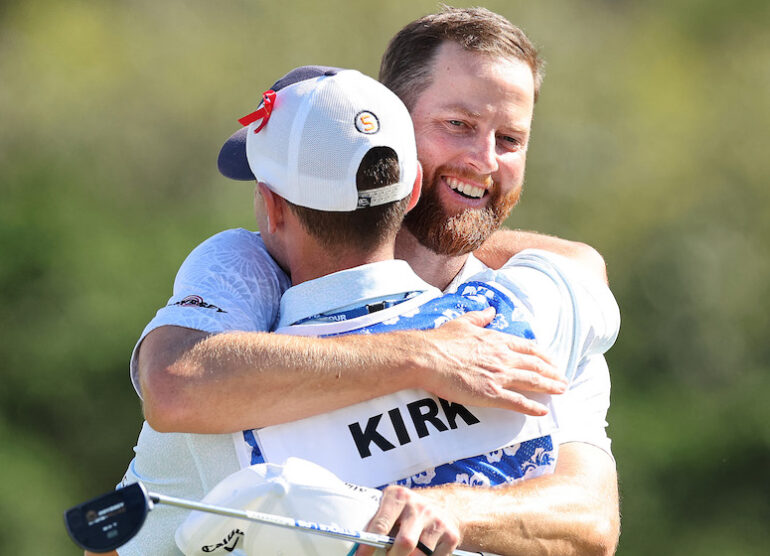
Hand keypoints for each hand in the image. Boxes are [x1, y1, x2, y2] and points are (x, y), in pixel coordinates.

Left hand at [356, 486, 459, 555]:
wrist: (444, 504)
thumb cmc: (408, 509)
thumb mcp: (392, 506)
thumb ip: (377, 522)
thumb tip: (359, 547)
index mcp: (398, 496)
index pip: (381, 525)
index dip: (369, 546)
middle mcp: (418, 506)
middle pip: (404, 543)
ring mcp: (436, 520)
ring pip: (419, 555)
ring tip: (402, 554)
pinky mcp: (450, 535)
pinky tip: (421, 552)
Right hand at [415, 307, 565, 415]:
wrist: (428, 357)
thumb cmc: (441, 340)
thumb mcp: (463, 322)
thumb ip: (480, 317)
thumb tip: (490, 310)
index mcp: (497, 340)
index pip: (528, 348)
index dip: (544, 356)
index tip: (552, 362)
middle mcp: (503, 357)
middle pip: (536, 366)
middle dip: (553, 374)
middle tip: (563, 380)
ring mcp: (499, 376)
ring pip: (533, 382)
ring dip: (550, 388)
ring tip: (561, 391)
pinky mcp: (490, 394)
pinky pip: (517, 402)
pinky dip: (532, 407)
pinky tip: (542, 411)